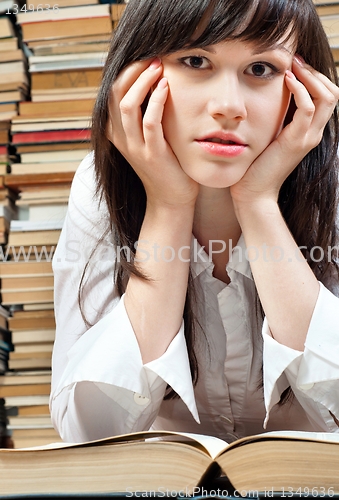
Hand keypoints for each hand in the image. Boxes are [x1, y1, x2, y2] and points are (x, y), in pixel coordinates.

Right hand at [106, 58, 198, 208]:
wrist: (171, 197)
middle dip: (133, 70)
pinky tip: (167, 87)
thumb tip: (152, 81)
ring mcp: (134, 148)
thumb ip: (144, 113)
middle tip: (153, 57)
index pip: (111, 92)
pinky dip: (157, 101)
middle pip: (115, 94)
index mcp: (115, 131)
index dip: (126, 71)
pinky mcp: (152, 155)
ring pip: (128, 105)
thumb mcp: (148, 136)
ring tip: (160, 66)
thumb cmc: (165, 163)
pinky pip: (149, 122)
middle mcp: (120, 138)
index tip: (145, 57)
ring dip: (143, 81)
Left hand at [230, 56, 338, 206]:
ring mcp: (308, 138)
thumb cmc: (255, 167)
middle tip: (295, 59)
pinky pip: (308, 108)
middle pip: (332, 92)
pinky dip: (300, 90)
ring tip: (293, 66)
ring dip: (310, 76)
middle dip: (315, 71)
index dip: (314, 76)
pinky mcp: (296, 141)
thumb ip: (275, 119)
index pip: (326, 96)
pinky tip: (287, 80)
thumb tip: (268, 96)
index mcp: (308, 131)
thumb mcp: (268, 136)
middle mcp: (313, 133)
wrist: (254, 193)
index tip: (294, 64)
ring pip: (327, 97)